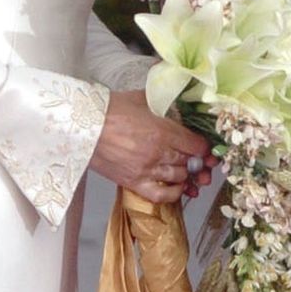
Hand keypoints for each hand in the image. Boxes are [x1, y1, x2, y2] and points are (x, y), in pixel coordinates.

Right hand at [88, 90, 216, 203]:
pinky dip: (174, 192)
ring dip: (187, 174)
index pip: (197, 145)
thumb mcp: (145, 98)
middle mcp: (159, 153)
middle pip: (190, 162)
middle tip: (197, 157)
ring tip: (185, 167)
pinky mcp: (134, 183)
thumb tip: (182, 96)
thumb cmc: (112, 109)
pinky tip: (178, 186)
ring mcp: (147, 170)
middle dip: (197, 161)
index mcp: (163, 130)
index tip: (204, 145)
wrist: (85, 126)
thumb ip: (166, 101)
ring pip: (180, 177)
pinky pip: (162, 195)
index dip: (204, 146)